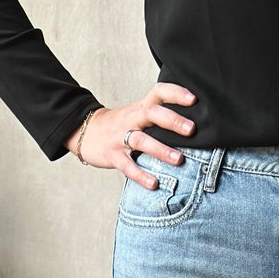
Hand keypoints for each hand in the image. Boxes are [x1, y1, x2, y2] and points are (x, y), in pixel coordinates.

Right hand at [65, 83, 197, 187]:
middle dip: (172, 120)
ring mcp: (120, 137)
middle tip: (192, 129)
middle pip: (151, 114)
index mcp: (140, 108)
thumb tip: (194, 126)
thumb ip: (160, 118)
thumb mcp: (138, 115)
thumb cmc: (120, 126)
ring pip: (140, 140)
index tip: (193, 99)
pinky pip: (127, 166)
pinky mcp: (112, 155)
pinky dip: (140, 175)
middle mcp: (131, 119)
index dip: (175, 93)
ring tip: (178, 160)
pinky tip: (154, 184)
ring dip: (160, 149)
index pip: (158, 93)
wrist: (84, 131)